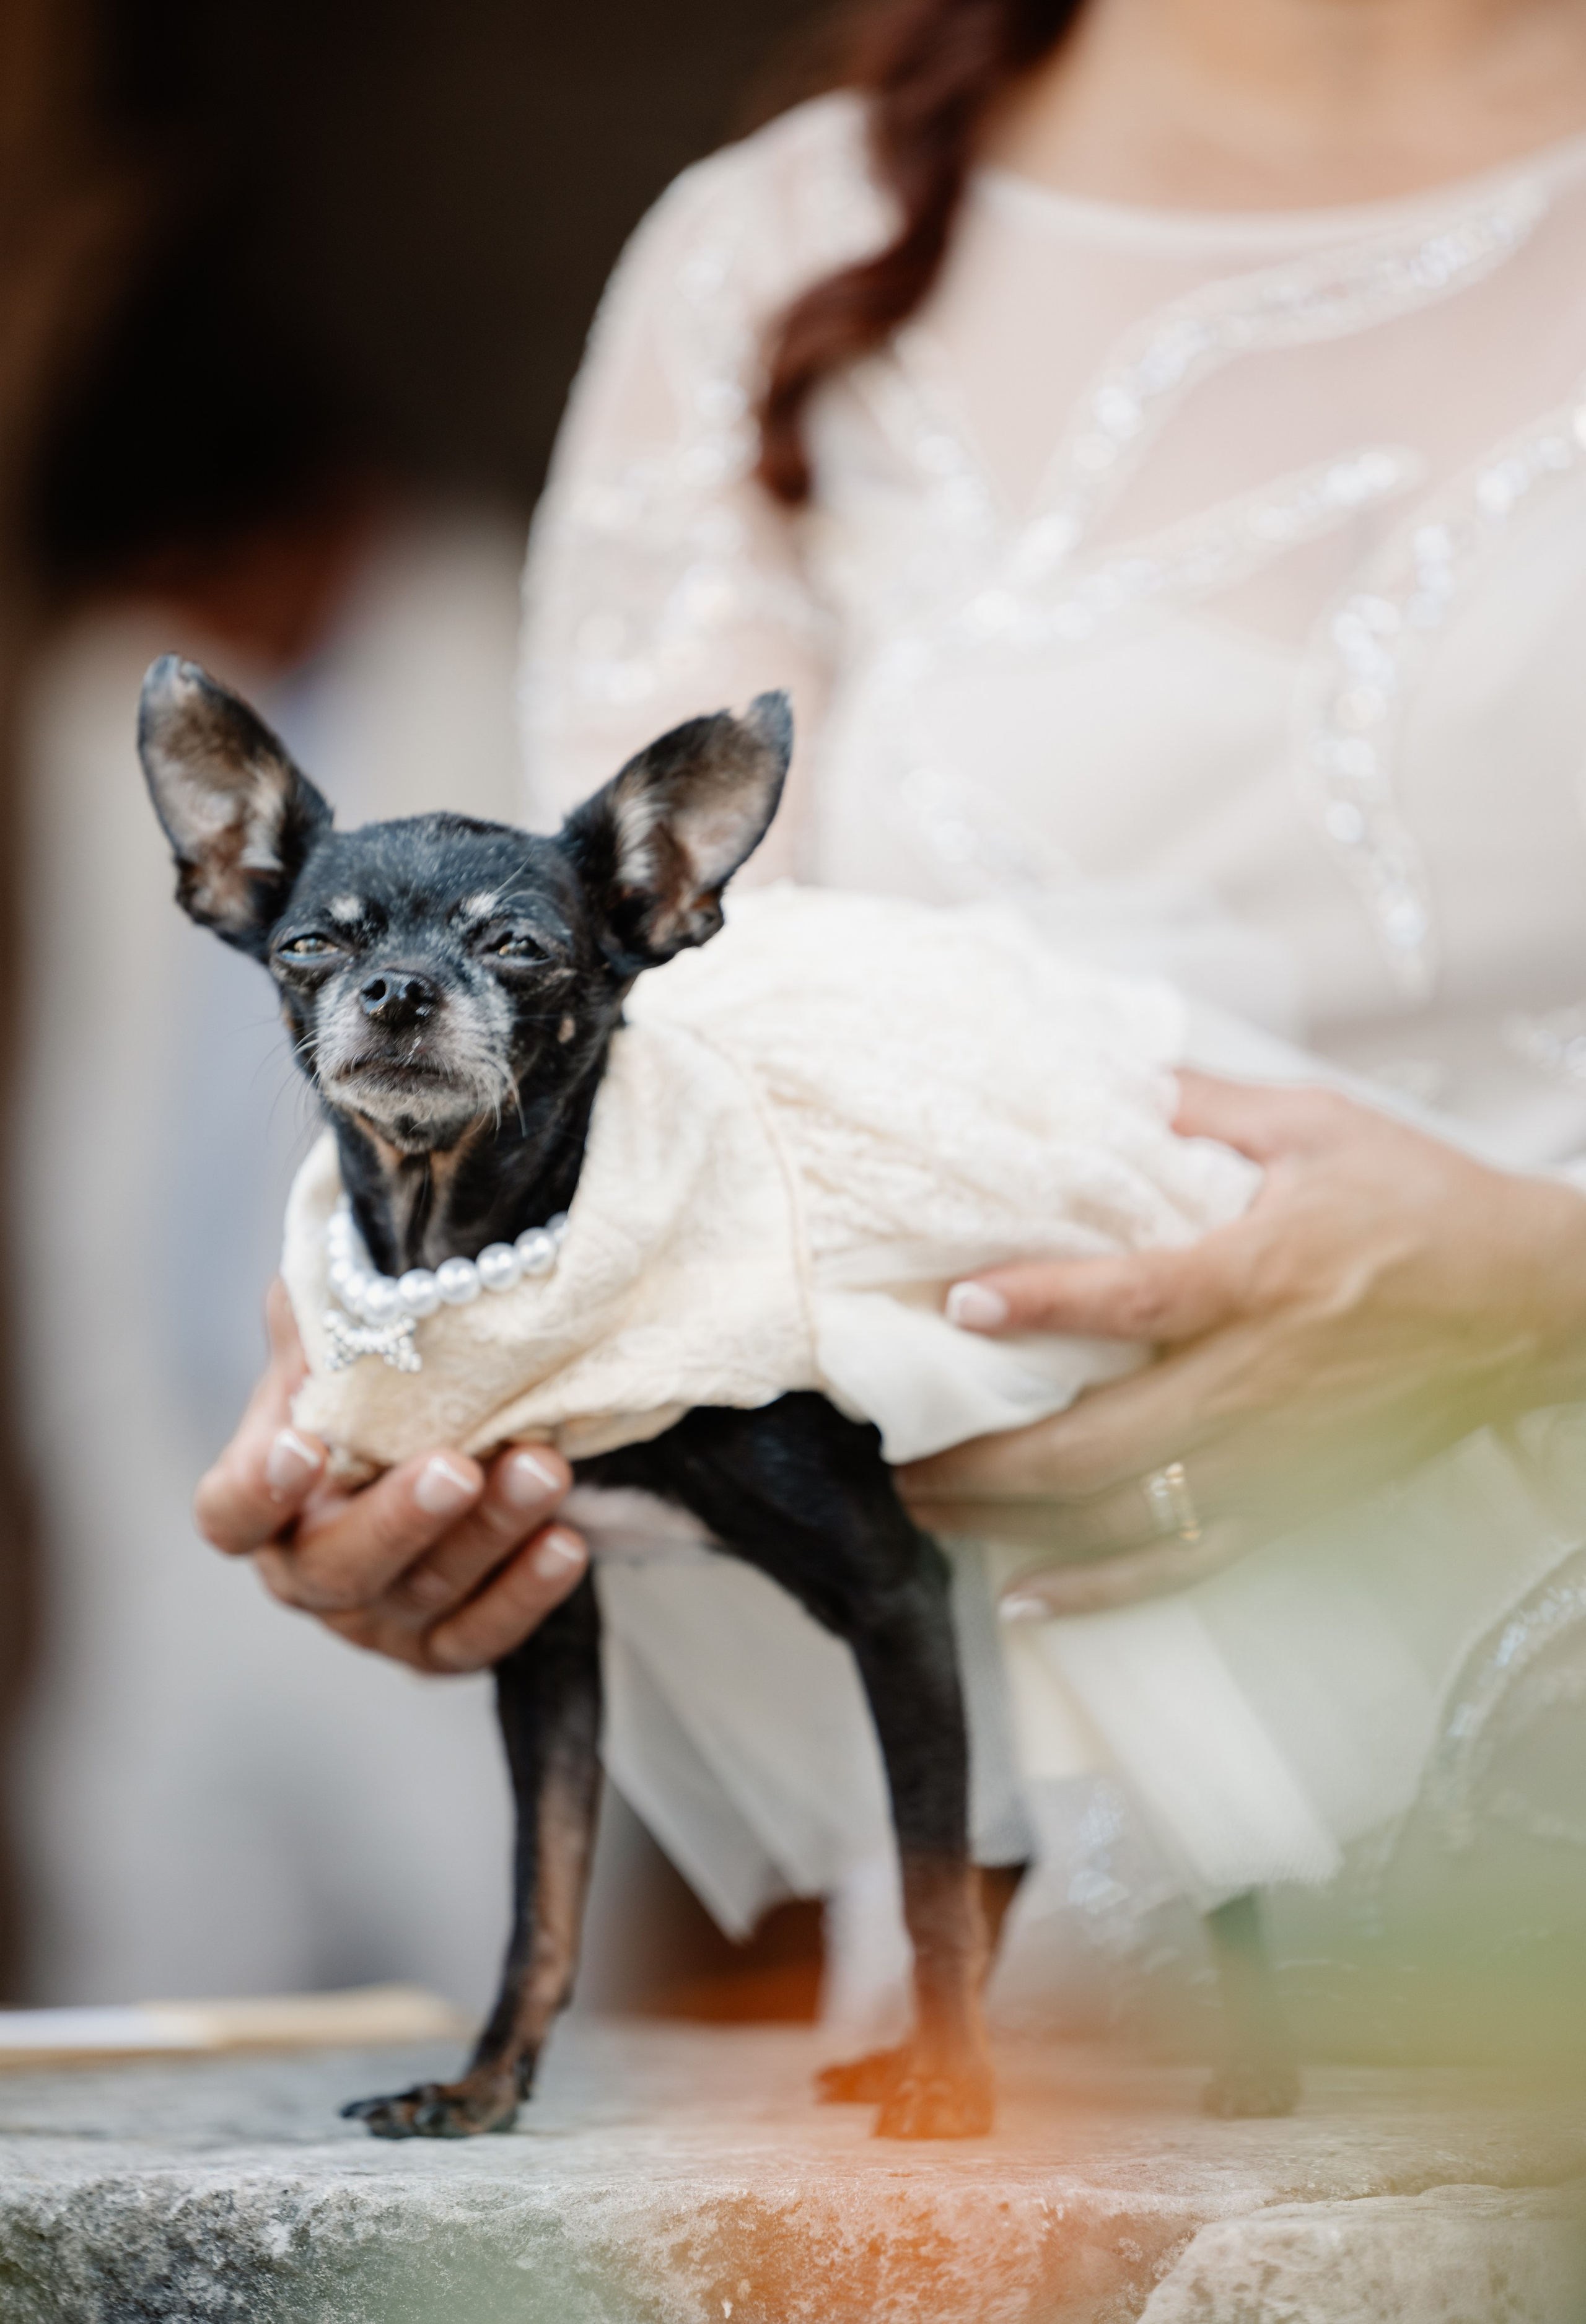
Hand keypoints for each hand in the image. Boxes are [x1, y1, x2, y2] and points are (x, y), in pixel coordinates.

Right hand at [194, 1279, 589, 1671]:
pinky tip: (565, 1544)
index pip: (231, 1514)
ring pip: (421, 1596)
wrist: (470, 1424)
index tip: (302, 1447)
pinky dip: (524, 1596)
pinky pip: (478, 1639)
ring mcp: (374, 1617)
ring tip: (543, 1471)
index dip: (257, 1493)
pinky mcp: (440, 1644)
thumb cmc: (391, 1372)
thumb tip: (363, 1271)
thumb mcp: (355, 1326)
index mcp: (266, 1496)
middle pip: (334, 1568)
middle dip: (398, 1518)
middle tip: (455, 1469)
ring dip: (488, 1536)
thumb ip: (340, 1306)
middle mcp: (308, 1567)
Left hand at [899, 1074, 1585, 1615]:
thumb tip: (1108, 1085)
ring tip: (930, 1508)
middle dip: (988, 1458)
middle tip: (899, 1454)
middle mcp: (1262, 1378)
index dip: (1044, 1302)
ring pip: (1128, 1513)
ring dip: (1016, 1522)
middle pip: (1104, 1441)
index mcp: (1265, 1275)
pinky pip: (1188, 1561)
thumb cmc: (1426, 1205)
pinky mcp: (1298, 1499)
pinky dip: (1102, 1588)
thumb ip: (1206, 1108)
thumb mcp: (1320, 1126)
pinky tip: (1026, 1595)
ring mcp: (1278, 1455)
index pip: (1138, 1298)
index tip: (959, 1303)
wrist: (1534, 1303)